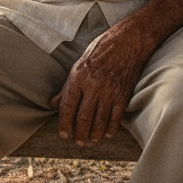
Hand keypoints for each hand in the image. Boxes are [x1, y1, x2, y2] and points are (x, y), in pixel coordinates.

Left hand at [51, 22, 149, 144]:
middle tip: (78, 141)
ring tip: (90, 141)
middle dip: (79, 134)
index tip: (64, 134)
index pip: (68, 107)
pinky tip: (106, 134)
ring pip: (100, 122)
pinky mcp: (124, 95)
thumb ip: (67, 86)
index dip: (64, 124)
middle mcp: (94, 86)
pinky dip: (110, 129)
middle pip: (84, 119)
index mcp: (79, 76)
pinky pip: (116, 118)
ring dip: (94, 136)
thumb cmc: (102, 48)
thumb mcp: (80, 63)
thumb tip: (53, 103)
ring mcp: (110, 91)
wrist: (129, 40)